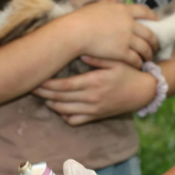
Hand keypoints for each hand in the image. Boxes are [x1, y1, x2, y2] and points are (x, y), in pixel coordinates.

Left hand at [34, 56, 157, 125]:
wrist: (143, 92)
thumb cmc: (129, 73)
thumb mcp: (116, 61)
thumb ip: (98, 57)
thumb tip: (81, 53)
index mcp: (93, 82)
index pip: (64, 85)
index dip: (47, 84)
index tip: (36, 78)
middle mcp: (91, 98)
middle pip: (59, 98)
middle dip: (43, 93)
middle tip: (31, 86)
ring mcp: (92, 109)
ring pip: (63, 111)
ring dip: (50, 104)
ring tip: (41, 96)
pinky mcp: (95, 117)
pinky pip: (74, 121)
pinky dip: (63, 116)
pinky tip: (58, 107)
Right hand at [65, 1, 158, 68]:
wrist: (76, 32)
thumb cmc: (82, 19)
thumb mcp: (97, 6)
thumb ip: (107, 3)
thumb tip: (113, 1)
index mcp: (124, 10)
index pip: (144, 11)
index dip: (152, 17)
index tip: (156, 22)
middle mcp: (129, 24)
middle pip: (149, 33)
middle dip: (154, 41)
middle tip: (155, 46)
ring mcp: (127, 38)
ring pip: (145, 47)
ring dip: (149, 54)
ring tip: (149, 59)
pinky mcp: (122, 52)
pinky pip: (135, 59)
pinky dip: (139, 62)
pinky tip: (139, 66)